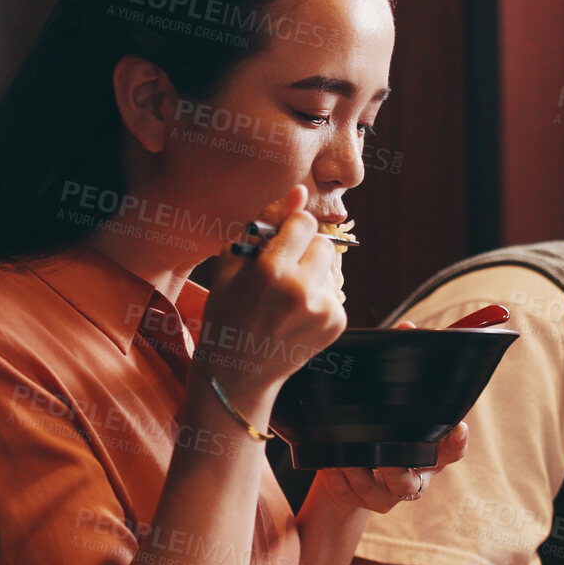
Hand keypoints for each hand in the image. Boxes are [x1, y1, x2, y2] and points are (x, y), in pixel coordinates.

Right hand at [196, 185, 344, 394]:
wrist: (237, 373)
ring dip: (312, 276)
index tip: (279, 245)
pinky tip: (294, 317)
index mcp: (271, 270)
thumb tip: (300, 191)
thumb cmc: (227, 312)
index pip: (304, 223)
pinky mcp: (336, 324)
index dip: (291, 231)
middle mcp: (301, 289)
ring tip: (285, 301)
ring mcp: (322, 309)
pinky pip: (333, 294)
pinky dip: (318, 300)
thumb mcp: (231, 264)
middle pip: (324, 244)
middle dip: (307, 251)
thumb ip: (266, 223)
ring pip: (330, 269)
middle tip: (282, 274)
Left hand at [311, 420, 470, 513]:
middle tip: (382, 457)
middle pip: (407, 483)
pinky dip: (335, 478)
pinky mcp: (355, 500)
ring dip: (355, 471)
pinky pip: (344, 492)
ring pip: (371, 490)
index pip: (451, 453)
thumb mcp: (398, 428)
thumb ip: (410, 412)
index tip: (459, 428)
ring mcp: (382, 495)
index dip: (456, 443)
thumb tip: (417, 371)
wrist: (351, 478)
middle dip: (392, 469)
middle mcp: (410, 482)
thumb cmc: (382, 441)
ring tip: (342, 455)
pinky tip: (329, 463)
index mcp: (429, 460)